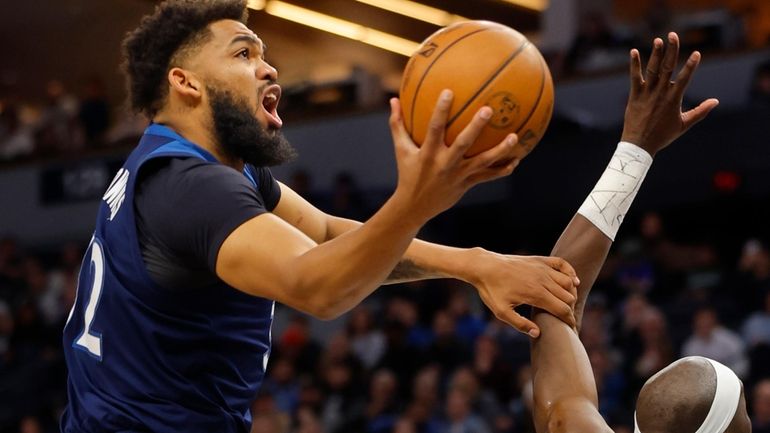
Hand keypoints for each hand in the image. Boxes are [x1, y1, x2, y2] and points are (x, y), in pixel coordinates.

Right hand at [389, 91, 518, 221]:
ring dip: (500, 150)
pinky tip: (517, 160)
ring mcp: (458, 175)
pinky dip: (502, 169)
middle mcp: (445, 163)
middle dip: (476, 127)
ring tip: (515, 137)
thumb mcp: (400, 149)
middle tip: (489, 109)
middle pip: (463, 144)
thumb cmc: (407, 172)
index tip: (448, 91)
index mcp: (428, 153)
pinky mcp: (467, 184)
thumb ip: (397, 124)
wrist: (414, 206)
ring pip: (482, 162)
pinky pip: (488, 176)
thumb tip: (392, 99)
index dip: (440, 110)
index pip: (434, 128)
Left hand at [463, 249, 578, 336]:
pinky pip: (562, 264)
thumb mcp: (501, 311)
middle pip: (568, 297)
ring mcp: (542, 268)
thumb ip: (520, 324)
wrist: (484, 266)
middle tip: (566, 319)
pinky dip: (571, 272)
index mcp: (536, 294)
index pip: (562, 310)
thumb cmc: (491, 289)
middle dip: (570, 310)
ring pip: (568, 282)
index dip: (569, 321)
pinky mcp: (539, 260)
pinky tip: (573, 281)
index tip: (571, 329)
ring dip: (571, 294)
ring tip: (567, 304)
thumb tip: (538, 333)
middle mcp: (543, 280)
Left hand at [621, 32, 718, 155]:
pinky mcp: (634, 95)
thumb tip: (716, 101)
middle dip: (671, 51)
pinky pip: (634, 77)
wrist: (639, 145)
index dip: (691, 65)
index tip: (697, 53)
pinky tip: (634, 51)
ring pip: (652, 70)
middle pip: (668, 68)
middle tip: (673, 35)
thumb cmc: (662, 135)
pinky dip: (634, 65)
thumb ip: (700, 111)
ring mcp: (647, 93)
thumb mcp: (684, 124)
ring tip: (659, 40)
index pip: (685, 78)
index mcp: (674, 99)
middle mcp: (660, 93)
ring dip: (656, 54)